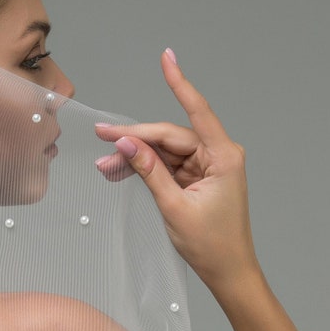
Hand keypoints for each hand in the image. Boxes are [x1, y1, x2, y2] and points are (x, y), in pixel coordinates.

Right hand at [95, 50, 258, 297]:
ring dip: (135, 157)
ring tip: (105, 166)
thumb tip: (127, 142)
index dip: (178, 83)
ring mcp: (207, 167)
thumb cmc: (212, 245)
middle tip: (100, 140)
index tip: (167, 58)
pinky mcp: (197, 179)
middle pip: (170, 136)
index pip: (196, 111)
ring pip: (164, 151)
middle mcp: (217, 155)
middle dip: (135, 140)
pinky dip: (144, 169)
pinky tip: (120, 170)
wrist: (229, 272)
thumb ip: (150, 171)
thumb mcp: (175, 207)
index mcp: (223, 156)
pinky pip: (166, 166)